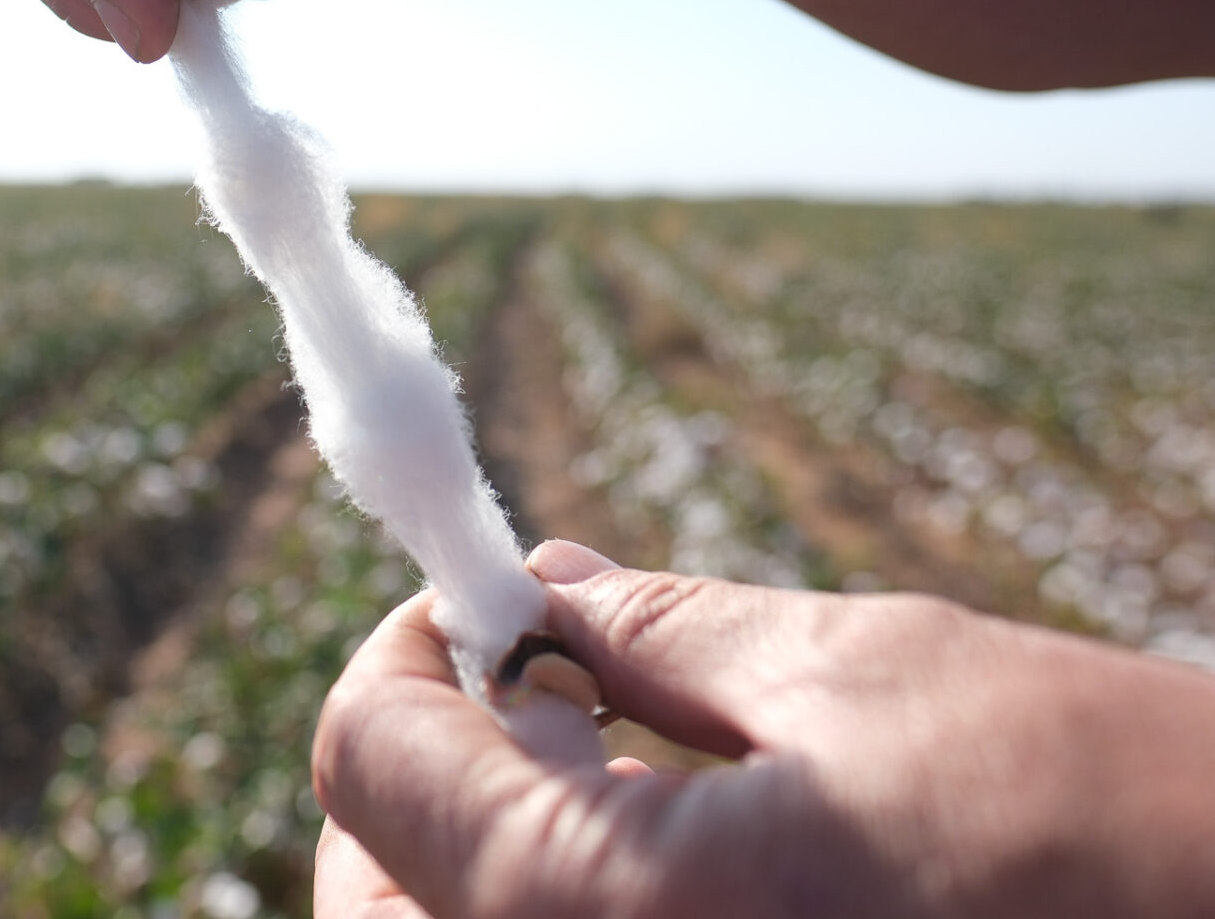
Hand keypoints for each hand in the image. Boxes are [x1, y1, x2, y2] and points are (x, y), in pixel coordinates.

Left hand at [311, 539, 1214, 917]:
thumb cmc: (1101, 819)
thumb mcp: (857, 679)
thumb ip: (652, 634)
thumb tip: (532, 586)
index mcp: (594, 913)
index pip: (372, 749)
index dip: (417, 644)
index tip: (493, 602)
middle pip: (373, 889)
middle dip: (431, 765)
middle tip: (544, 687)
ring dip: (478, 846)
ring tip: (618, 765)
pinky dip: (553, 911)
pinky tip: (664, 856)